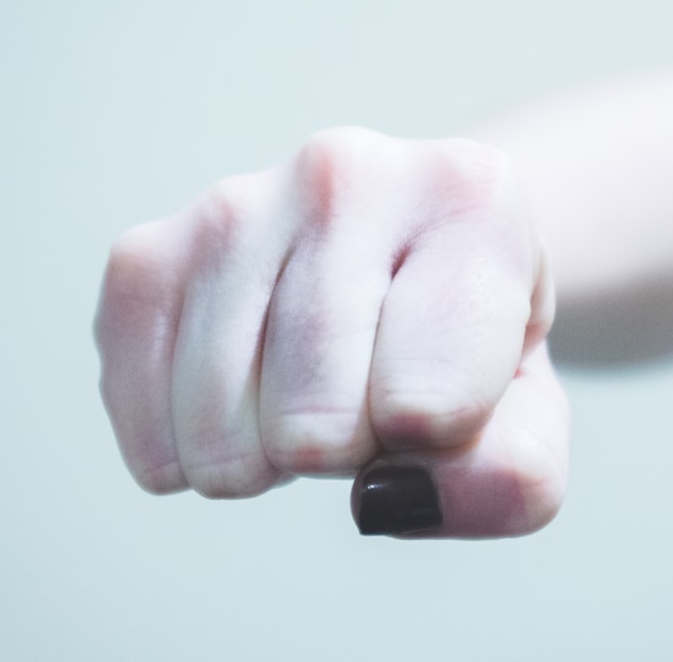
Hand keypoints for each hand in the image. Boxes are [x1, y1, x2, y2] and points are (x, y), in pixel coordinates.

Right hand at [94, 127, 569, 537]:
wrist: (392, 261)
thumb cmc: (459, 346)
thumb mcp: (527, 418)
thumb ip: (512, 477)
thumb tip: (394, 497)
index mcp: (468, 199)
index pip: (428, 402)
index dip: (433, 446)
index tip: (441, 403)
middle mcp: (344, 174)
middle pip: (314, 427)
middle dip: (344, 452)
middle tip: (364, 393)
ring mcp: (232, 206)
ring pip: (221, 436)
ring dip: (265, 456)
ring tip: (303, 389)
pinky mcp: (145, 257)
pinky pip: (149, 428)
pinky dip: (190, 455)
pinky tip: (237, 399)